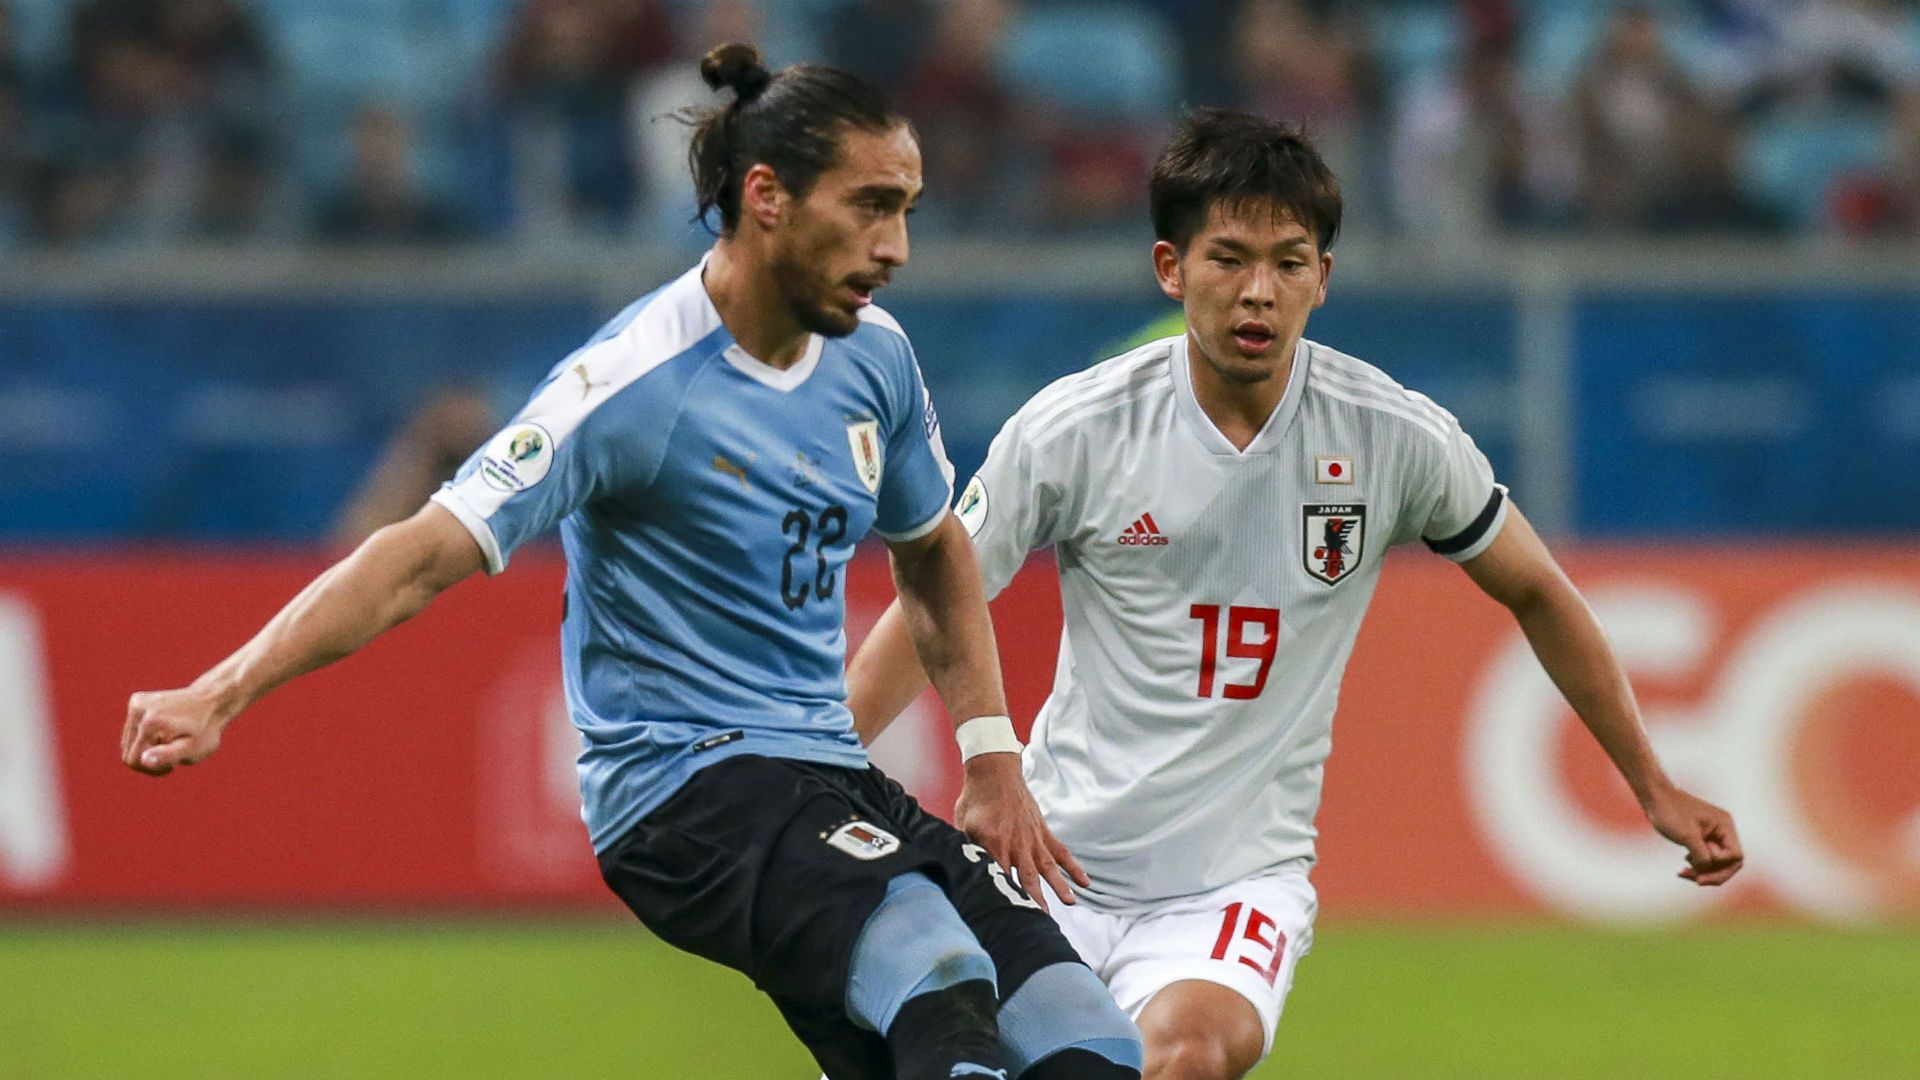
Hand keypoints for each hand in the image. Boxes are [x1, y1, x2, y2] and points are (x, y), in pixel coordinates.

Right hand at [121, 685, 230, 775]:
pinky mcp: (137, 700)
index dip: (152, 768)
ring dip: (147, 747)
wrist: (213, 702)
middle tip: (174, 750)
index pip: (133, 761)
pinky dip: (146, 735)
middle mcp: (139, 709)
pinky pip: (131, 730)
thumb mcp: (193, 748)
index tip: (173, 763)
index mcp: (150, 723)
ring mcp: (136, 703)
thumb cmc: (205, 731)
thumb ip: (168, 756)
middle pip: (127, 752)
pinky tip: (165, 730)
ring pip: (128, 742)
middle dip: (148, 758)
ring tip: (171, 740)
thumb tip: (144, 759)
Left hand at [953, 752, 1088, 910]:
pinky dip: (1074, 867)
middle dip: (1035, 900)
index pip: (999, 877)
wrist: (994, 772)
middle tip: (1041, 920)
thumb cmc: (975, 800)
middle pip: (1028, 878)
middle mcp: (1018, 844)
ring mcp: (1034, 838)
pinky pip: (1061, 852)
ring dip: (1059, 886)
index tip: (1010, 916)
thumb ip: (965, 849)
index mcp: (994, 845)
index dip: (1005, 896)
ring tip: (1070, 903)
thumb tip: (959, 870)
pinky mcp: (1043, 832)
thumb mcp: (962, 825)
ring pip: (1049, 867)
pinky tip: (1085, 882)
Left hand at [1641, 784, 1743, 886]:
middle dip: (1713, 874)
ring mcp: (1712, 835)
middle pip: (1729, 863)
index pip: (1735, 856)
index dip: (1720, 864)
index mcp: (1725, 826)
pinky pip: (1706, 859)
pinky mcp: (1701, 839)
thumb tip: (1707, 870)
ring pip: (1716, 864)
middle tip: (1696, 881)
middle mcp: (1723, 831)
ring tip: (1682, 872)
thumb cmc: (1669, 812)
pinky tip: (1683, 867)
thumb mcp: (1687, 836)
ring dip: (1702, 872)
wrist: (1653, 797)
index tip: (1697, 859)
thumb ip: (1702, 856)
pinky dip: (1696, 866)